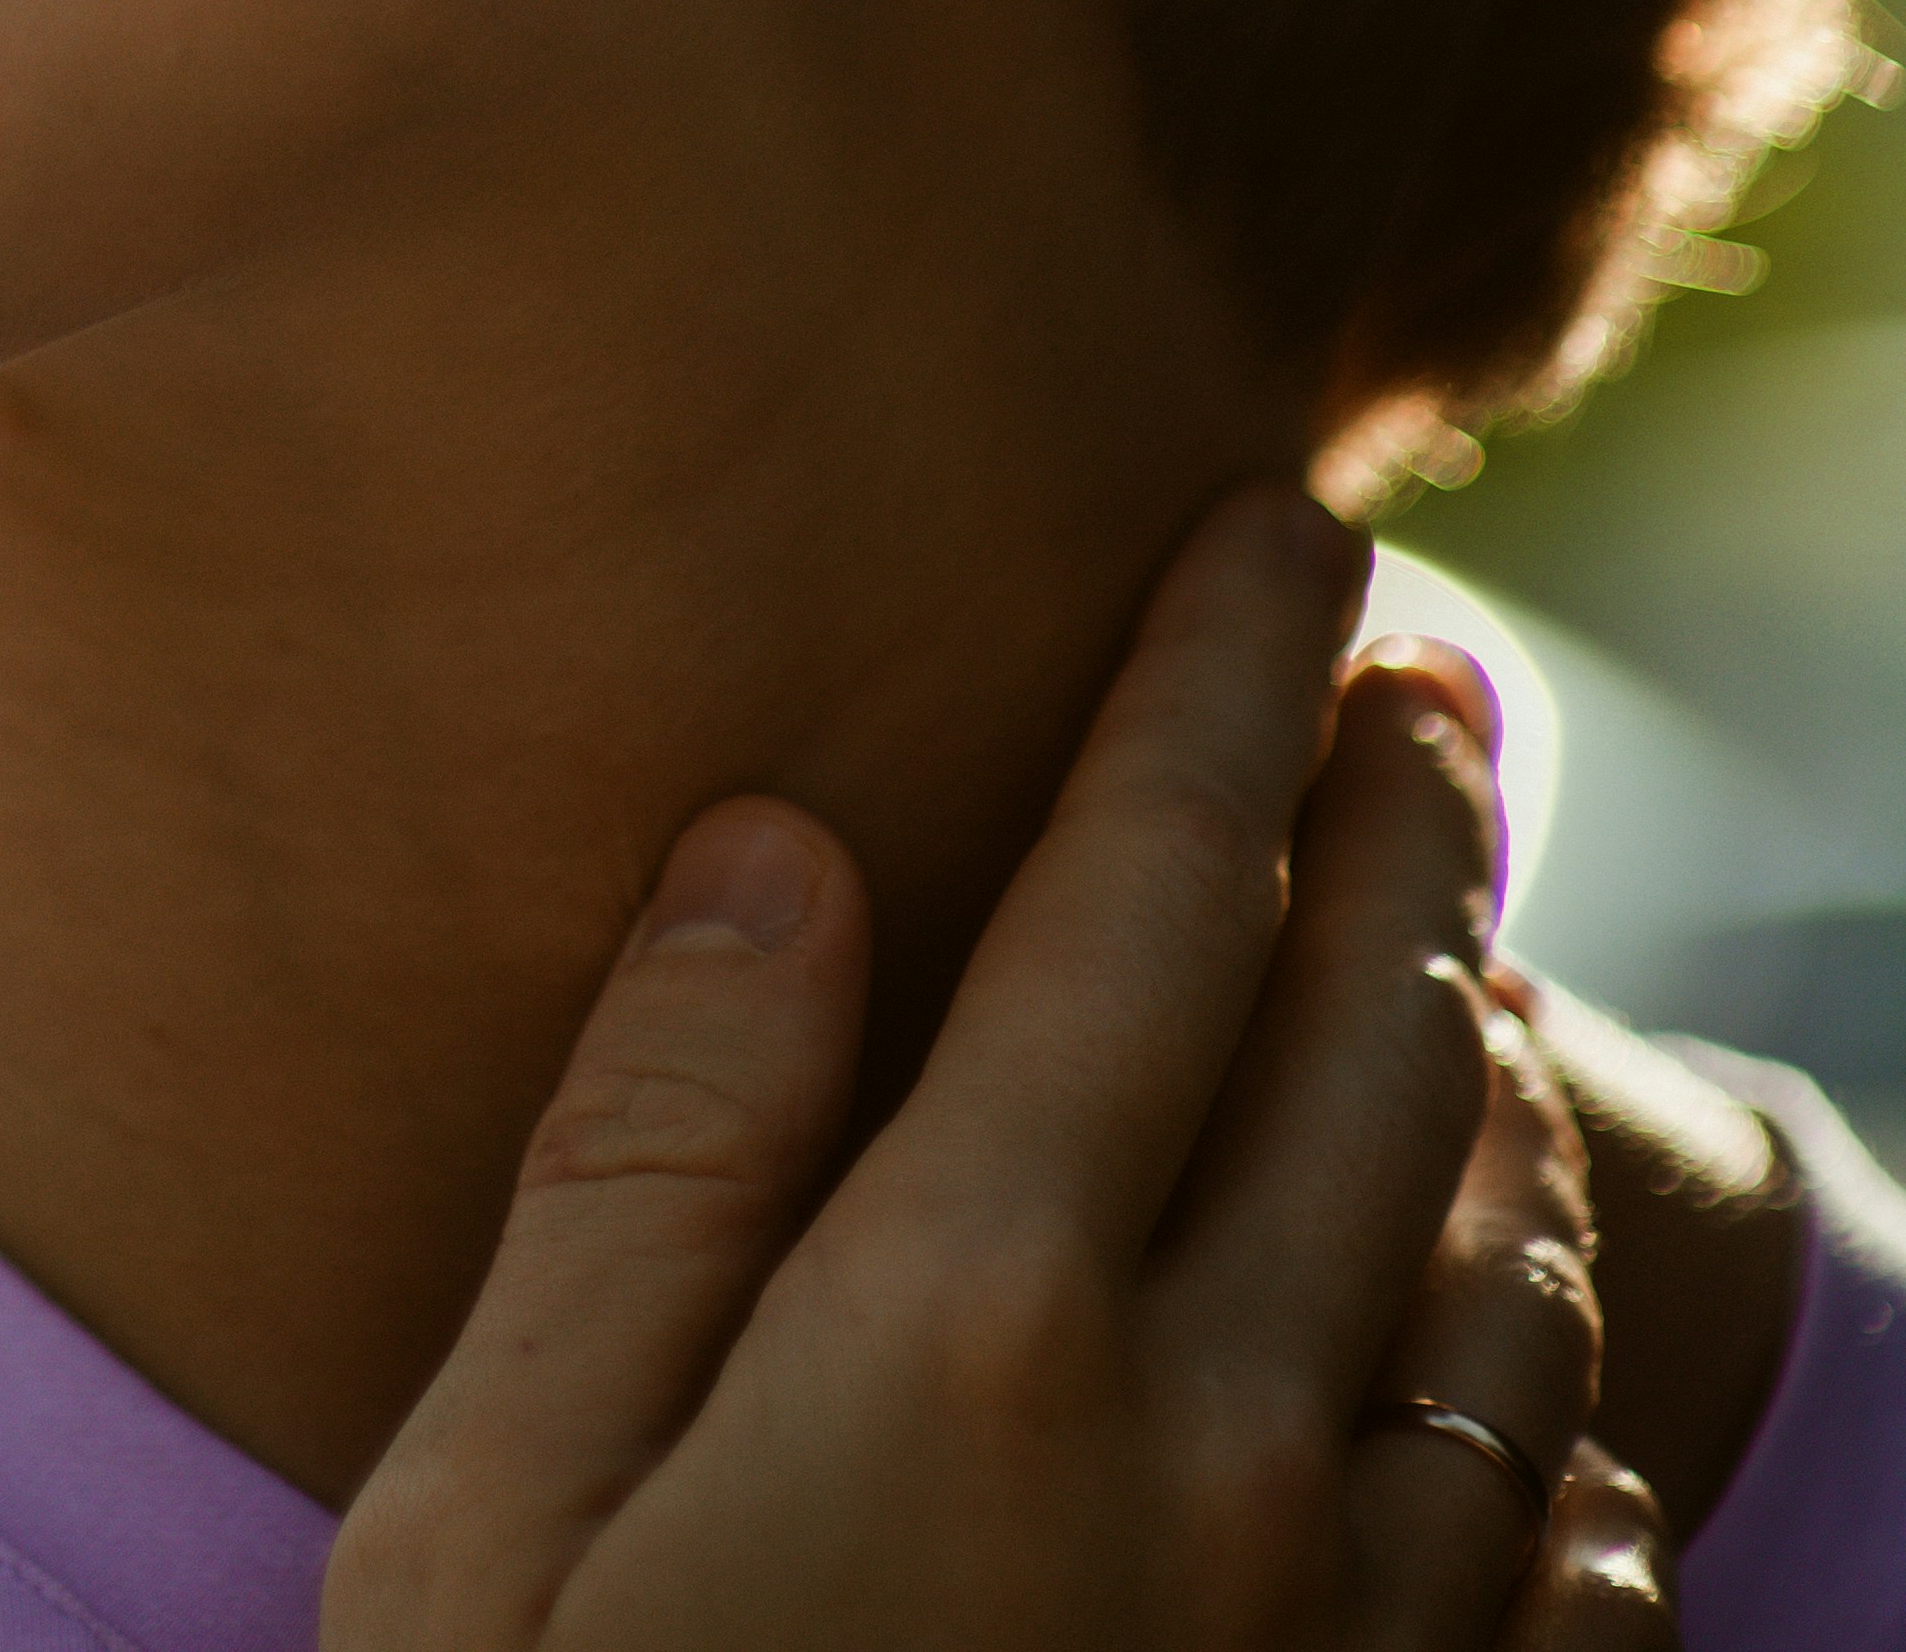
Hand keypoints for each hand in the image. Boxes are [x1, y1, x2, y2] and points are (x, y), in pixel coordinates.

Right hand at [324, 487, 1666, 1646]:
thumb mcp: (490, 1532)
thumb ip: (650, 1164)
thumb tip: (784, 840)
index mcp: (969, 1331)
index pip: (1155, 893)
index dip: (1225, 675)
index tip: (1281, 517)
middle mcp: (1216, 1458)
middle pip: (1373, 1030)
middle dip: (1404, 806)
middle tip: (1417, 663)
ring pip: (1500, 1258)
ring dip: (1488, 1053)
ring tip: (1454, 937)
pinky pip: (1559, 1521)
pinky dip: (1545, 1348)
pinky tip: (1503, 1309)